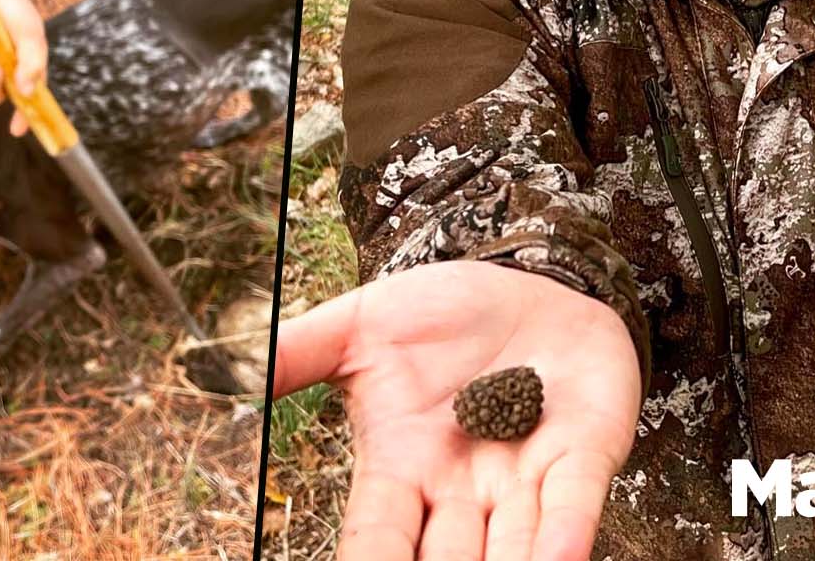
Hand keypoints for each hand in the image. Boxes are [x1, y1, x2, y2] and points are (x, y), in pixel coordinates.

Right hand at [273, 261, 641, 560]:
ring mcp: (525, 478)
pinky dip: (565, 535)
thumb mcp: (363, 324)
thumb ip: (301, 351)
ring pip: (510, 552)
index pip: (377, 538)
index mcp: (402, 469)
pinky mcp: (583, 454)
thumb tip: (231, 367)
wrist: (533, 279)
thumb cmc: (445, 314)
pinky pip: (573, 505)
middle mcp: (462, 490)